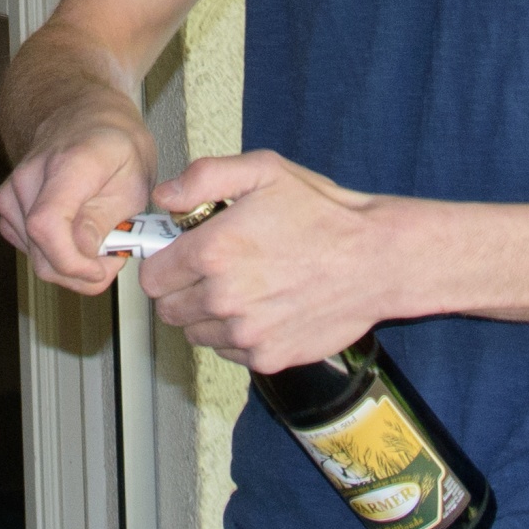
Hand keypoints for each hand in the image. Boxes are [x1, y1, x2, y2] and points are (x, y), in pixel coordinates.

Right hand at [0, 103, 156, 294]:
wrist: (85, 116)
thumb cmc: (115, 144)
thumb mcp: (135, 176)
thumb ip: (109, 217)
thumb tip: (86, 254)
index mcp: (68, 164)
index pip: (46, 225)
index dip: (71, 262)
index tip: (101, 270)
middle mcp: (30, 177)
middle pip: (42, 254)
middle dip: (83, 272)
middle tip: (114, 256)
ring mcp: (12, 192)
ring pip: (37, 259)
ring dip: (72, 264)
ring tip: (99, 239)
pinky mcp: (6, 206)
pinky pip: (29, 250)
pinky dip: (56, 255)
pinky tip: (75, 235)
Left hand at [141, 152, 395, 372]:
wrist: (376, 259)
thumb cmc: (323, 214)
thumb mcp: (263, 171)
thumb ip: (203, 177)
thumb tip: (162, 197)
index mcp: (213, 252)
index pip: (152, 277)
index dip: (163, 263)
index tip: (179, 255)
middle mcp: (223, 299)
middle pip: (167, 310)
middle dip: (181, 289)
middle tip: (211, 269)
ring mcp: (245, 334)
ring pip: (196, 334)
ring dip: (206, 314)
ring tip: (241, 287)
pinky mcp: (267, 358)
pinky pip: (229, 352)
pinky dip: (237, 335)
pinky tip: (263, 307)